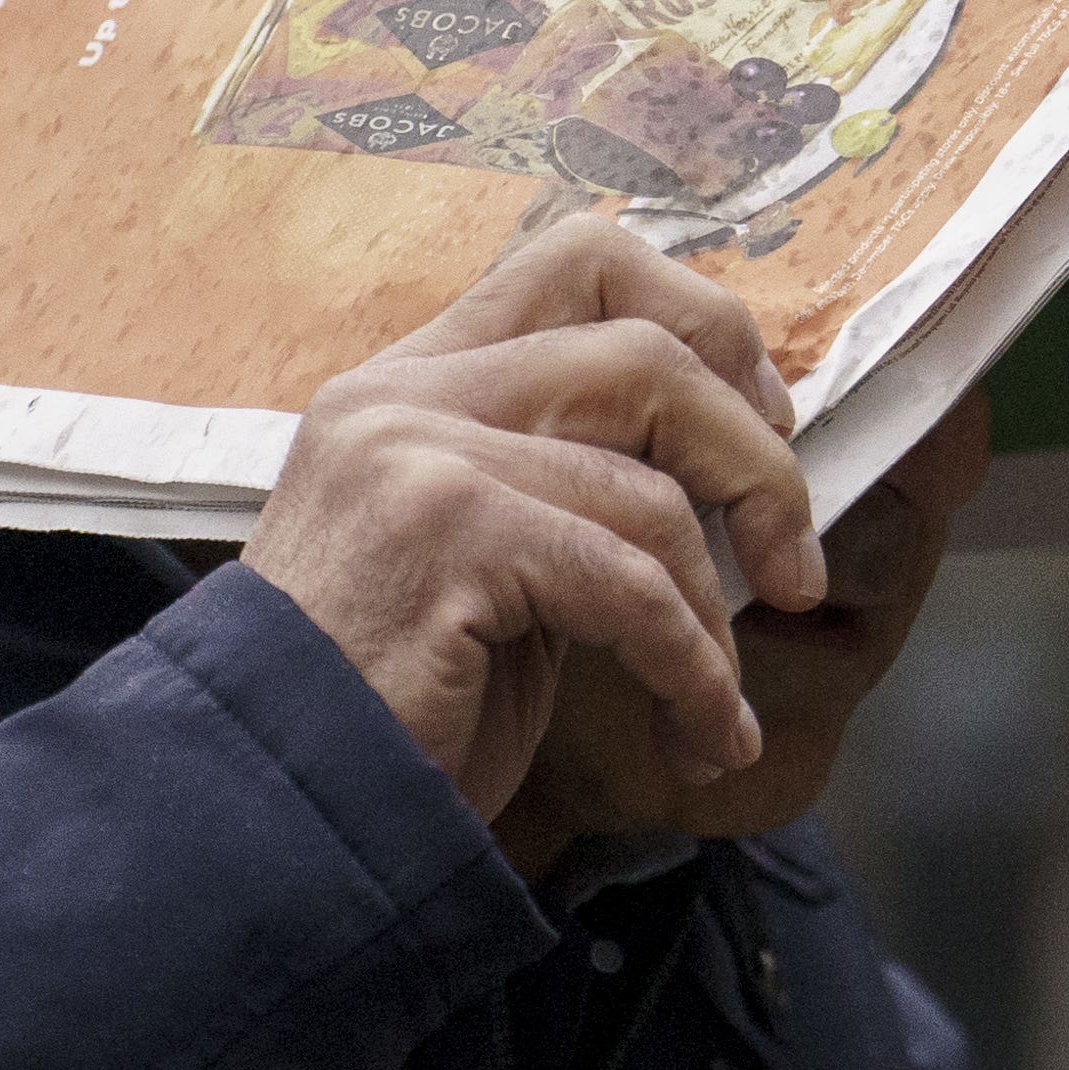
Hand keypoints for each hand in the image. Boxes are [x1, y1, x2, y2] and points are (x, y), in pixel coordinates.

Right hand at [244, 218, 830, 831]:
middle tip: (792, 569)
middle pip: (644, 350)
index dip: (704, 324)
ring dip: (716, 616)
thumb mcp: (485, 561)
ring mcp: (416, 456)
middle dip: (755, 463)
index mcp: (413, 380)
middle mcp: (403, 395)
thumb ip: (567, 480)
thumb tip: (741, 446)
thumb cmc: (392, 707)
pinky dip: (691, 671)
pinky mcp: (444, 537)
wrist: (276, 809)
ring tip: (715, 709)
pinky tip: (699, 734)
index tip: (763, 425)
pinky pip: (629, 585)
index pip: (582, 260)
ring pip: (648, 489)